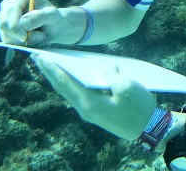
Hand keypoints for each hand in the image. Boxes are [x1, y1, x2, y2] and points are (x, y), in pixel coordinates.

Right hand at [0, 0, 70, 45]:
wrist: (52, 27)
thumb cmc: (52, 18)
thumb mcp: (52, 16)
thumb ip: (40, 17)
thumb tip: (23, 22)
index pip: (12, 9)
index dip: (15, 25)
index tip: (24, 37)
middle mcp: (9, 3)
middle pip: (4, 23)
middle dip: (18, 35)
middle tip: (36, 38)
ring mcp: (4, 16)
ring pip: (5, 33)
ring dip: (22, 40)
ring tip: (38, 36)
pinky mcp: (4, 29)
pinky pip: (7, 40)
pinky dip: (20, 44)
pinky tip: (31, 40)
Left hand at [32, 54, 156, 140]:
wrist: (148, 129)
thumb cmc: (139, 108)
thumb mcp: (127, 87)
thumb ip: (111, 75)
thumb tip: (105, 68)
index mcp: (89, 103)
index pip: (65, 82)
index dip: (52, 68)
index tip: (40, 57)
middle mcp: (85, 108)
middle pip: (62, 88)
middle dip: (49, 72)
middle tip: (36, 58)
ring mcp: (90, 112)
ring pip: (68, 92)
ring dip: (57, 78)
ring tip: (49, 65)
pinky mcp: (97, 112)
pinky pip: (78, 94)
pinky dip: (69, 83)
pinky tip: (70, 77)